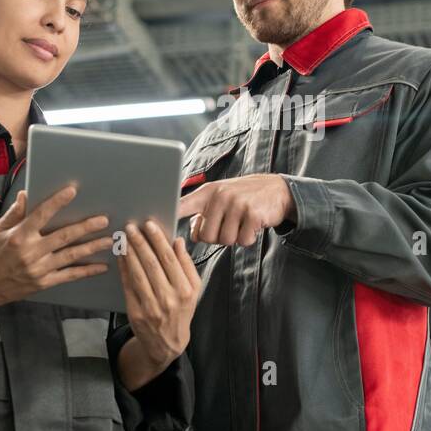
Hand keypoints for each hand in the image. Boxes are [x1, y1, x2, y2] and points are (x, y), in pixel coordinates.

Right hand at [0, 187, 111, 320]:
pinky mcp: (45, 282)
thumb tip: (26, 194)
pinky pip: (69, 275)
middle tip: (103, 219)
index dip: (57, 202)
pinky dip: (87, 271)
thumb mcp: (0, 229)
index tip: (72, 191)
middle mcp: (31, 252)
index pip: (41, 215)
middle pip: (63, 236)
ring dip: (92, 247)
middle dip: (85, 227)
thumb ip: (15, 212)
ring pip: (71, 255)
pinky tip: (101, 266)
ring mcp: (39, 269)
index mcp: (19, 236)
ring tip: (109, 239)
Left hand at [117, 220, 200, 369]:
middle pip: (152, 264)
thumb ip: (187, 265)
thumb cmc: (181, 311)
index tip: (149, 225)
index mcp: (186, 290)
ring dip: (129, 253)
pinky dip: (124, 269)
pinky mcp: (136, 313)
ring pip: (138, 274)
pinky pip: (128, 286)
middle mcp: (169, 298)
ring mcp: (152, 307)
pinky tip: (121, 256)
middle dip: (140, 242)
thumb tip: (178, 242)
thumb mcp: (194, 290)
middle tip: (131, 227)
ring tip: (123, 238)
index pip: (170, 259)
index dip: (158, 240)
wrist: (167, 342)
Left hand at [175, 174, 295, 246]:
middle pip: (207, 236)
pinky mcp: (253, 214)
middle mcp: (221, 196)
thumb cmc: (244, 197)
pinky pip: (243, 240)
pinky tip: (252, 225)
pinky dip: (248, 239)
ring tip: (241, 223)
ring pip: (225, 240)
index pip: (183, 204)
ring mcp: (237, 204)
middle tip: (229, 225)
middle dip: (218, 237)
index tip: (152, 222)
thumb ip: (204, 213)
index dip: (169, 214)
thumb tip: (193, 235)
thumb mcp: (221, 198)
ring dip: (234, 238)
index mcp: (208, 193)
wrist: (277, 190)